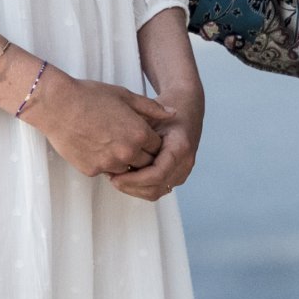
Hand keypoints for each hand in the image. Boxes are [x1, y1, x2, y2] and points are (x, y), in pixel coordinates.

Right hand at [27, 68, 172, 176]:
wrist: (56, 104)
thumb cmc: (90, 96)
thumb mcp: (125, 96)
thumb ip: (152, 108)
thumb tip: (173, 113)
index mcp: (140, 134)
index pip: (158, 147)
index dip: (151, 140)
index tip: (143, 134)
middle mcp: (128, 152)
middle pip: (146, 163)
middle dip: (142, 154)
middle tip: (128, 141)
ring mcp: (110, 164)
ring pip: (127, 170)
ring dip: (124, 161)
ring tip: (112, 144)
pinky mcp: (92, 170)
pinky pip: (105, 171)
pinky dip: (104, 163)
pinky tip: (95, 147)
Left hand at [111, 84, 202, 199]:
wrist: (188, 105)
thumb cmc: (167, 105)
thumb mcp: (150, 112)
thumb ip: (136, 132)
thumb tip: (114, 152)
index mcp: (180, 147)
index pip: (156, 174)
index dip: (133, 179)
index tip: (114, 176)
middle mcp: (186, 163)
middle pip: (155, 188)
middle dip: (131, 187)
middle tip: (110, 178)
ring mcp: (183, 171)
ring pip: (155, 193)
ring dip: (134, 189)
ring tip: (116, 177)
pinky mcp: (178, 175)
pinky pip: (158, 189)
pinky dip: (140, 187)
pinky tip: (127, 176)